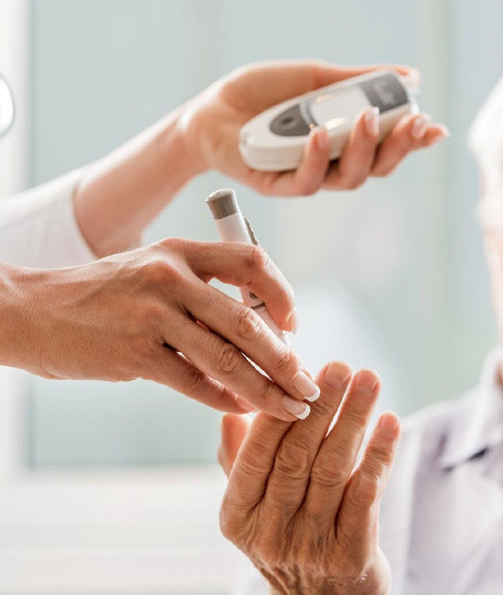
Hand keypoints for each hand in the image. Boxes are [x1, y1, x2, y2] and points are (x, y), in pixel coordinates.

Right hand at [8, 238, 317, 419]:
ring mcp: (153, 316)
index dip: (283, 292)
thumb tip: (259, 331)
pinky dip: (225, 399)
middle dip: (287, 359)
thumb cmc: (103, 295)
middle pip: (248, 320)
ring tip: (291, 408)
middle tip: (309, 385)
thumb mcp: (153, 272)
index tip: (296, 325)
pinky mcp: (136, 354)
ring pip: (228, 358)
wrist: (34, 312)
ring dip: (266, 389)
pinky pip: (195, 382)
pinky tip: (243, 409)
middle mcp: (171, 278)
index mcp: (181, 252)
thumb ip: (202, 294)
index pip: (251, 261)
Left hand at [179, 60, 448, 195]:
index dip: (414, 140)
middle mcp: (332, 163)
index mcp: (344, 139)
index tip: (435, 126)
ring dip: (363, 149)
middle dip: (399, 147)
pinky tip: (320, 134)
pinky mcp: (279, 186)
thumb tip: (410, 76)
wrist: (212, 110)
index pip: (387, 145)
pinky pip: (307, 181)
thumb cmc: (262, 94)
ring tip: (367, 117)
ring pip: (348, 178)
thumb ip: (357, 80)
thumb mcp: (314, 77)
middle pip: (376, 168)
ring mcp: (307, 176)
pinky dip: (317, 157)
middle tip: (415, 122)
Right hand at [218, 361, 399, 594]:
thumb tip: (230, 413)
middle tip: (342, 365)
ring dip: (354, 419)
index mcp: (237, 515)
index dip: (282, 409)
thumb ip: (240, 463)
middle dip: (323, 405)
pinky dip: (379, 455)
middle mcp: (269, 534)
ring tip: (370, 380)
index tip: (304, 371)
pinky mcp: (350, 557)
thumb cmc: (289, 537)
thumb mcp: (254, 507)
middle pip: (298, 455)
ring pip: (333, 469)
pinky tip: (390, 423)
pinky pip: (366, 495)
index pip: (257, 453)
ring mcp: (310, 548)